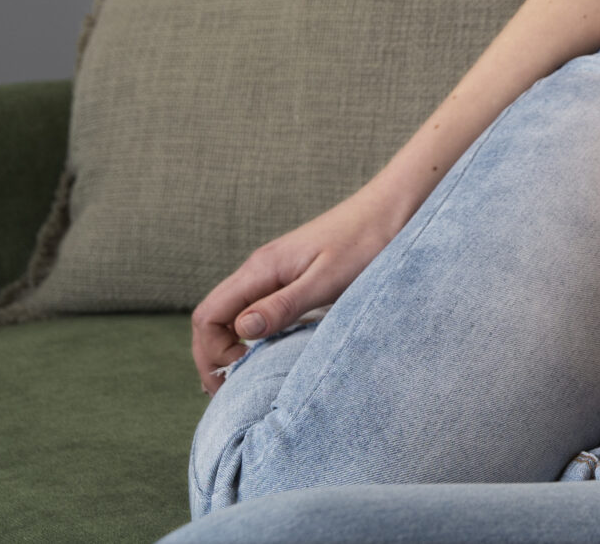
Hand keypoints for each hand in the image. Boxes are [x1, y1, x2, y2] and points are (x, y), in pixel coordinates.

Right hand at [189, 189, 407, 392]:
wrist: (391, 209)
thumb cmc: (366, 241)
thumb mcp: (327, 280)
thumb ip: (284, 305)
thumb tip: (242, 332)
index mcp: (261, 269)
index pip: (208, 315)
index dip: (210, 353)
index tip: (233, 378)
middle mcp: (260, 269)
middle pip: (213, 316)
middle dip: (212, 355)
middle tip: (227, 390)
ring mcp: (275, 271)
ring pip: (233, 312)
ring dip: (228, 346)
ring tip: (240, 379)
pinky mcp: (293, 275)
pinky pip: (257, 307)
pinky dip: (251, 333)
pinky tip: (265, 351)